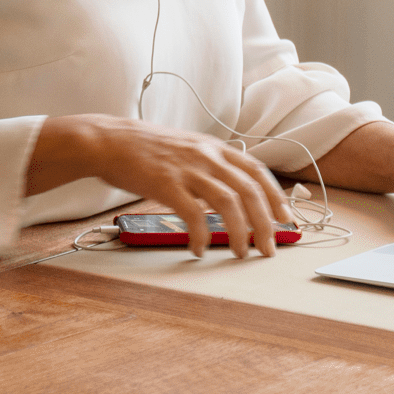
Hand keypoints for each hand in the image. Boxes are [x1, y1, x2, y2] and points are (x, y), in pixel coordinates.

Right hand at [30, 113, 290, 257]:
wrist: (108, 141)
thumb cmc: (145, 149)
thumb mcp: (187, 148)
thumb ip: (210, 165)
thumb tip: (233, 193)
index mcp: (214, 147)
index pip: (257, 171)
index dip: (276, 196)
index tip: (285, 219)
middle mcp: (207, 156)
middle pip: (250, 191)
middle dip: (265, 224)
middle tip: (269, 248)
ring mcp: (187, 169)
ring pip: (229, 204)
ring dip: (239, 233)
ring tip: (240, 253)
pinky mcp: (166, 184)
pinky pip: (194, 215)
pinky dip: (202, 235)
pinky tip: (199, 248)